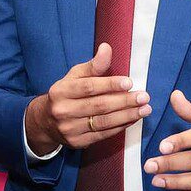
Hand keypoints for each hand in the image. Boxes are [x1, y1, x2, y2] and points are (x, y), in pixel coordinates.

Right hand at [25, 43, 150, 154]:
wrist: (46, 122)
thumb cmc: (66, 94)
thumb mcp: (74, 76)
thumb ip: (93, 65)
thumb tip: (107, 48)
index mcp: (61, 91)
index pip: (88, 87)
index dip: (110, 84)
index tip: (129, 82)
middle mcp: (63, 111)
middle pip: (98, 105)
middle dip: (124, 101)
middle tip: (144, 97)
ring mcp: (70, 129)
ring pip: (103, 122)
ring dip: (127, 115)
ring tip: (144, 109)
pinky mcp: (77, 142)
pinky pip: (103, 134)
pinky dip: (120, 126)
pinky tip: (133, 119)